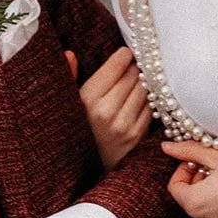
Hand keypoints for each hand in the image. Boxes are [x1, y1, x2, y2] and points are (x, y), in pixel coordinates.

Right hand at [65, 45, 151, 168]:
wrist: (86, 165)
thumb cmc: (77, 126)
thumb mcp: (67, 101)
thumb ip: (68, 75)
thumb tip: (70, 53)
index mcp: (87, 100)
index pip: (116, 66)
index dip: (124, 55)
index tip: (126, 52)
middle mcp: (106, 112)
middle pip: (134, 74)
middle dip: (135, 67)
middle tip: (134, 64)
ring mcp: (124, 124)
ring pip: (145, 89)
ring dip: (144, 82)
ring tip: (138, 80)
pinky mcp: (137, 134)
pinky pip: (151, 106)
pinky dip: (148, 99)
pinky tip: (140, 98)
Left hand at [161, 140, 217, 217]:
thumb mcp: (216, 153)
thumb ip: (188, 152)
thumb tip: (166, 148)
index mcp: (196, 204)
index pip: (175, 189)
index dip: (183, 171)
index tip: (197, 160)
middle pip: (194, 203)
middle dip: (199, 184)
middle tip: (216, 165)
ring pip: (213, 213)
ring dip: (216, 197)